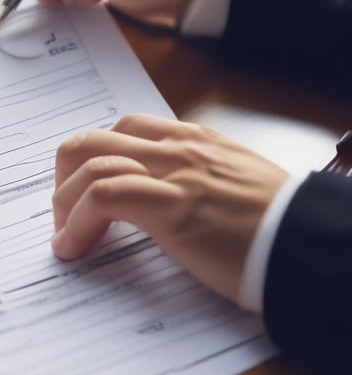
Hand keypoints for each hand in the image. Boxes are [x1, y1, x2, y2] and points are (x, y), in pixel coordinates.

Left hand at [51, 113, 288, 302]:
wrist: (311, 242)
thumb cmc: (278, 221)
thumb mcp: (233, 182)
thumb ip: (194, 176)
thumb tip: (157, 196)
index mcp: (193, 140)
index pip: (124, 129)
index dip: (92, 159)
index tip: (84, 191)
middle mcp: (178, 148)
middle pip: (93, 139)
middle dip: (64, 175)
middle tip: (65, 210)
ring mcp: (175, 173)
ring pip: (90, 163)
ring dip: (64, 201)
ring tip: (65, 234)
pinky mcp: (173, 206)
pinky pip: (104, 197)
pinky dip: (76, 221)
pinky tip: (73, 245)